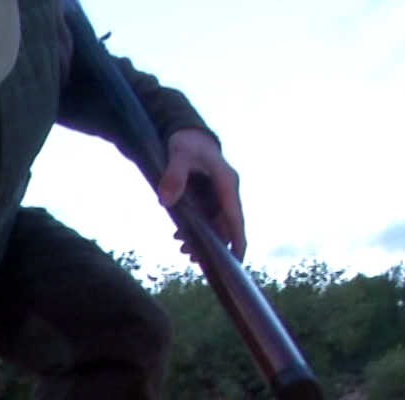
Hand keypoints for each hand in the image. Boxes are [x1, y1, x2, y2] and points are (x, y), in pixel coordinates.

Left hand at [158, 128, 245, 261]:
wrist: (187, 133)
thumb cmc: (187, 141)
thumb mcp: (179, 153)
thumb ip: (174, 175)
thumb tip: (167, 202)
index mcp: (226, 183)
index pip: (235, 217)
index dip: (237, 240)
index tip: (237, 261)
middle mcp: (226, 192)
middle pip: (225, 226)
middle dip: (213, 245)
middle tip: (192, 257)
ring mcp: (217, 196)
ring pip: (215, 225)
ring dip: (202, 240)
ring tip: (183, 250)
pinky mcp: (207, 198)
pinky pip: (205, 219)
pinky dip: (195, 230)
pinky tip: (179, 237)